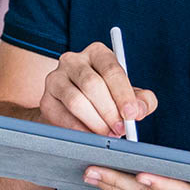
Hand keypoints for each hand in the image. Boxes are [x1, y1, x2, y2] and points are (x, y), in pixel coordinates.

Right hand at [39, 41, 157, 135]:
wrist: (75, 110)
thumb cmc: (108, 98)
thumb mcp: (129, 96)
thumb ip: (142, 100)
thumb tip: (140, 110)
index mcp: (98, 53)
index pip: (111, 69)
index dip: (123, 93)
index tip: (131, 114)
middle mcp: (74, 60)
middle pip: (92, 84)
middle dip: (109, 111)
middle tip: (120, 129)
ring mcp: (56, 78)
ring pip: (76, 101)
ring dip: (95, 122)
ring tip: (108, 134)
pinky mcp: (46, 99)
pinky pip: (62, 116)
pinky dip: (79, 130)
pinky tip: (91, 136)